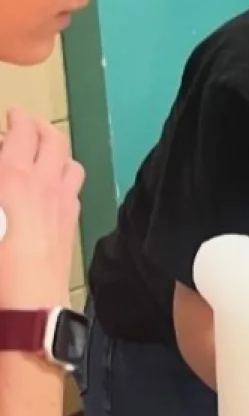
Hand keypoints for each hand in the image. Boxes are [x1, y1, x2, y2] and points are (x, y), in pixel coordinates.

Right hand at [0, 109, 84, 308]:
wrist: (25, 302)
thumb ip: (3, 181)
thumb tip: (8, 173)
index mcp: (14, 176)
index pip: (21, 134)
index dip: (18, 119)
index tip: (12, 113)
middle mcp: (45, 183)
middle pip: (53, 141)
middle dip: (40, 127)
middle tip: (27, 123)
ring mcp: (64, 203)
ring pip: (70, 163)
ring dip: (57, 151)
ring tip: (43, 151)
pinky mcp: (71, 223)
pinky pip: (74, 189)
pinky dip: (65, 178)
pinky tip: (54, 186)